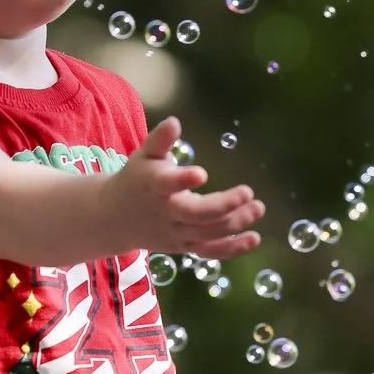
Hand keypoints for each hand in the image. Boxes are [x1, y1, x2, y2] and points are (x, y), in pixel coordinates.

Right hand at [110, 117, 264, 257]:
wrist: (114, 218)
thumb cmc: (136, 179)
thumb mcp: (143, 155)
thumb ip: (160, 139)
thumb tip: (175, 122)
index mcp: (153, 186)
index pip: (166, 184)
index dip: (182, 179)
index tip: (201, 173)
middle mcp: (165, 212)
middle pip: (195, 214)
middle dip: (223, 206)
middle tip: (248, 192)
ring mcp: (175, 233)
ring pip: (207, 233)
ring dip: (235, 223)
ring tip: (258, 208)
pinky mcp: (183, 247)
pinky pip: (209, 251)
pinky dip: (232, 248)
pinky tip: (254, 238)